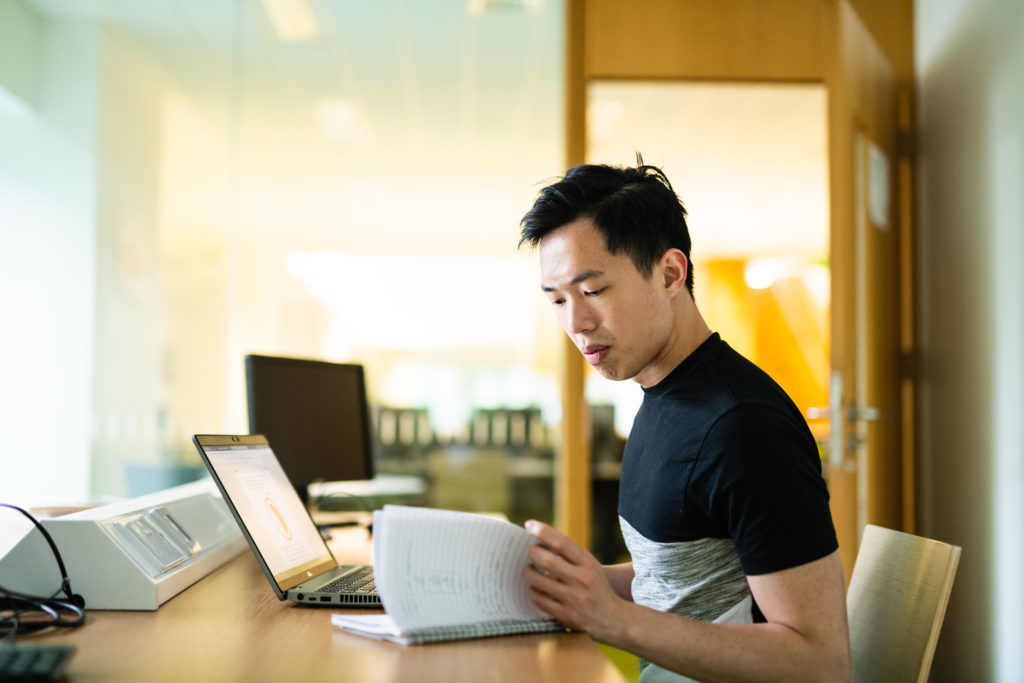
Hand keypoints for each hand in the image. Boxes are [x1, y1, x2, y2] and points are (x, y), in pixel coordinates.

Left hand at [522, 520, 627, 641]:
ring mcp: (574, 599)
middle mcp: (582, 580)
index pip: (562, 543)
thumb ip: (570, 555)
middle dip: (532, 553)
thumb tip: (540, 541)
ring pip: (538, 581)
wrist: (613, 618)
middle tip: (530, 552)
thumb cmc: (596, 587)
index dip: (543, 531)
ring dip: (528, 573)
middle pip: (547, 561)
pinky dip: (532, 591)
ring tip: (529, 570)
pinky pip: (539, 600)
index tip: (529, 525)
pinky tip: (534, 588)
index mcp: (588, 564)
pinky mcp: (566, 615)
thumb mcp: (590, 566)